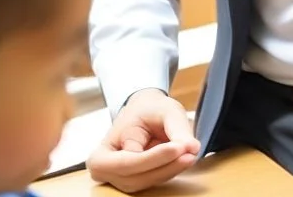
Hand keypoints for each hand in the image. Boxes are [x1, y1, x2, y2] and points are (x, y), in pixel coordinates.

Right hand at [86, 88, 200, 191]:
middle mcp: (108, 175)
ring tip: (190, 152)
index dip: (155, 157)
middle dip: (166, 167)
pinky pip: (157, 181)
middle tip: (190, 153)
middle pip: (138, 178)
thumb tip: (191, 148)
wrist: (144, 112)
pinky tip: (185, 158)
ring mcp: (122, 181)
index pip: (129, 162)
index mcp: (101, 156)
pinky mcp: (139, 182)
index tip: (178, 147)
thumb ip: (177, 129)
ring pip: (150, 182)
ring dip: (172, 169)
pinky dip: (172, 170)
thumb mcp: (164, 110)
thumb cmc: (148, 110)